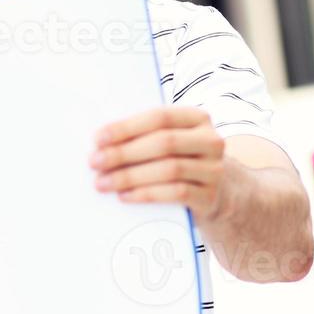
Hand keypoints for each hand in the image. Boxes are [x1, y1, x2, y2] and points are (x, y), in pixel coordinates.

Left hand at [91, 106, 228, 221]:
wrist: (218, 193)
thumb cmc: (181, 160)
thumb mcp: (171, 142)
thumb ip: (145, 136)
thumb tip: (101, 144)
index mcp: (197, 118)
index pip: (160, 117)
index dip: (127, 127)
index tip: (98, 138)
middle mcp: (211, 140)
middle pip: (164, 143)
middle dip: (124, 153)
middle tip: (95, 162)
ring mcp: (214, 169)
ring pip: (169, 169)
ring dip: (130, 176)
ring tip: (103, 182)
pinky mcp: (210, 196)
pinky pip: (176, 193)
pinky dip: (146, 194)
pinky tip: (124, 196)